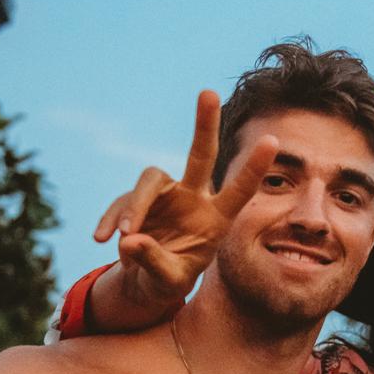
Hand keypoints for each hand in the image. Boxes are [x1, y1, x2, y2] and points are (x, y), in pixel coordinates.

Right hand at [91, 90, 278, 307]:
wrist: (146, 281)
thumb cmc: (169, 279)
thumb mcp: (168, 281)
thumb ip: (154, 262)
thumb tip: (129, 240)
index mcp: (216, 219)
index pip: (239, 191)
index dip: (253, 168)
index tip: (272, 141)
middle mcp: (193, 198)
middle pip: (201, 155)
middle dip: (204, 125)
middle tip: (209, 92)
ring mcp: (165, 195)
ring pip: (150, 179)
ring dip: (135, 206)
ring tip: (124, 237)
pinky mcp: (138, 198)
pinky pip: (123, 202)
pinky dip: (111, 218)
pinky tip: (101, 240)